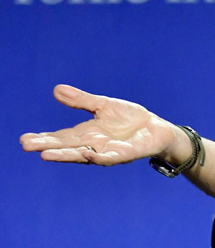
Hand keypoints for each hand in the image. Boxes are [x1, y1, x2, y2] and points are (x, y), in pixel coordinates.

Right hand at [20, 85, 178, 165]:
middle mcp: (92, 145)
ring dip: (64, 155)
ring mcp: (106, 151)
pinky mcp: (123, 155)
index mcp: (86, 133)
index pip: (61, 137)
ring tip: (45, 155)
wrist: (156, 129)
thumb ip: (82, 100)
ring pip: (82, 155)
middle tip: (26, 146)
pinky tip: (84, 154)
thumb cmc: (130, 119)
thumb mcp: (104, 106)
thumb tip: (57, 90)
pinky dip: (96, 157)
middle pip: (66, 147)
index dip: (43, 138)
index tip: (24, 139)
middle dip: (47, 147)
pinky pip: (107, 158)